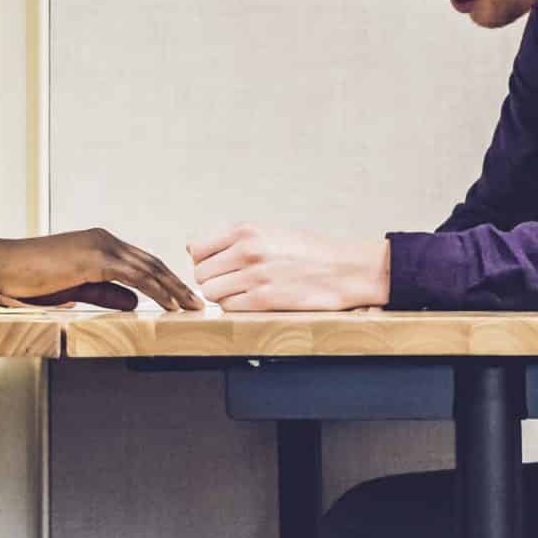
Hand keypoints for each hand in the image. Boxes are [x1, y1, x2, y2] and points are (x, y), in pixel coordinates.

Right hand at [0, 228, 203, 313]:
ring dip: (174, 288)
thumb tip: (135, 303)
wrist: (1, 265)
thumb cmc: (29, 279)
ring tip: (192, 306)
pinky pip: (134, 277)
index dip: (164, 279)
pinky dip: (156, 290)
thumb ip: (105, 294)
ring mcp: (100, 246)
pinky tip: (169, 304)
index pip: (140, 262)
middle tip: (198, 302)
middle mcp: (104, 239)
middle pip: (151, 263)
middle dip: (177, 283)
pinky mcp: (94, 259)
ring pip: (148, 268)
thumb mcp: (74, 288)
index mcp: (98, 243)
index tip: (181, 296)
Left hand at [190, 225, 388, 312]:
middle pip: (201, 273)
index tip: (215, 265)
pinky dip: (236, 307)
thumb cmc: (308, 251)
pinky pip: (229, 308)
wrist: (345, 269)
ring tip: (243, 291)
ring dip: (223, 295)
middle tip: (230, 281)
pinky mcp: (265, 300)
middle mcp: (247, 250)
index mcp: (246, 229)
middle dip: (212, 279)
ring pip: (212, 292)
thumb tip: (192, 248)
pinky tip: (253, 300)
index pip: (196, 247)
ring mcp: (255, 276)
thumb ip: (232, 238)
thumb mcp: (269, 231)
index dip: (203, 259)